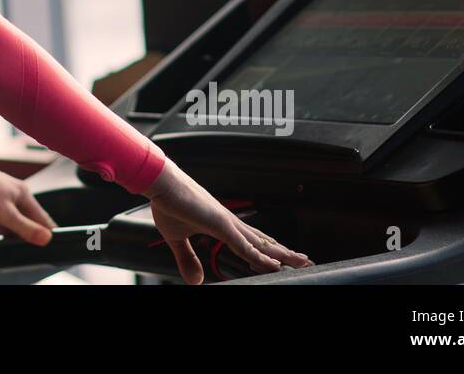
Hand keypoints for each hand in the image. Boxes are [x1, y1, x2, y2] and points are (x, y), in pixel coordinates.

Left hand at [0, 156, 57, 245]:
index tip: (46, 246)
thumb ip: (26, 228)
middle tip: (12, 235)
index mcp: (24, 194)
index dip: (45, 233)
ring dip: (3, 226)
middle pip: (27, 220)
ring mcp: (3, 196)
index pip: (43, 218)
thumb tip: (47, 238)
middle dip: (19, 231)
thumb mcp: (6, 214)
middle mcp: (16, 194)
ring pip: (11, 220)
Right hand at [143, 160, 312, 283]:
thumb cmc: (167, 203)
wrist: (159, 183)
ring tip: (301, 261)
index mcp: (220, 223)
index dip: (266, 250)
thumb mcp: (176, 239)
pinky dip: (260, 256)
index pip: (250, 240)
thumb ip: (187, 259)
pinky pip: (245, 246)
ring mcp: (227, 223)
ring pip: (261, 243)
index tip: (281, 258)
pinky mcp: (221, 224)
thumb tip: (195, 281)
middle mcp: (229, 222)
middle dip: (284, 252)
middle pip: (263, 240)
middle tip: (304, 259)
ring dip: (282, 254)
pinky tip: (274, 264)